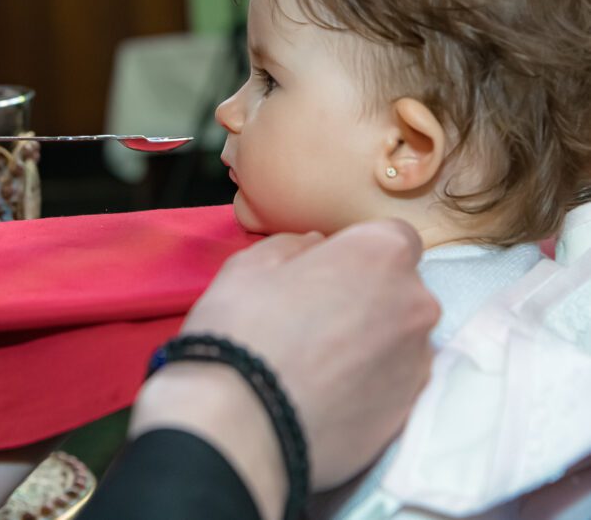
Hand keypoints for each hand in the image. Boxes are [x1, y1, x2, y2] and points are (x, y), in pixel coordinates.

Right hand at [131, 220, 438, 518]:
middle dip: (368, 293)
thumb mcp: (253, 263)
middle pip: (399, 287)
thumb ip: (296, 244)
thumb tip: (316, 246)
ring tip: (319, 358)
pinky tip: (328, 389)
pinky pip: (394, 379)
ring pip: (398, 335)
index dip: (360, 250)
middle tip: (317, 313)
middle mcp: (414, 302)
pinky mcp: (409, 410)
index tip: (329, 268)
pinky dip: (370, 379)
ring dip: (371, 338)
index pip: (395, 236)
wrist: (243, 423)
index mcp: (381, 254)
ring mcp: (417, 360)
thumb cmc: (244, 327)